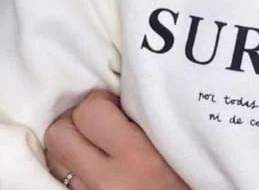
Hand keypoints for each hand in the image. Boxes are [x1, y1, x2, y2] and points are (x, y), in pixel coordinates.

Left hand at [44, 88, 189, 189]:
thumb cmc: (186, 179)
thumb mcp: (175, 146)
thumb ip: (147, 121)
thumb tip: (120, 97)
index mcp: (136, 156)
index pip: (90, 111)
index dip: (100, 103)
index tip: (116, 108)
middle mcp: (106, 180)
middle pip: (59, 133)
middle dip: (75, 122)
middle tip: (100, 125)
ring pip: (54, 158)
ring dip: (70, 147)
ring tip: (95, 147)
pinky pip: (62, 182)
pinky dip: (72, 171)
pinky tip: (91, 170)